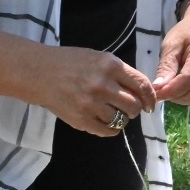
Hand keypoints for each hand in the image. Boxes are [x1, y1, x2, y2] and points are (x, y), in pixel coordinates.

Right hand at [32, 45, 156, 136]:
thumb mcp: (99, 58)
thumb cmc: (71, 63)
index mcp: (111, 66)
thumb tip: (143, 91)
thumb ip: (121, 73)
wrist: (39, 72)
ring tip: (111, 112)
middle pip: (133, 106)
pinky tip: (105, 122)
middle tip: (128, 109)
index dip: (150, 98)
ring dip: (120, 118)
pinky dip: (111, 129)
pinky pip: (107, 130)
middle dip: (134, 110)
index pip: (142, 85)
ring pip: (120, 119)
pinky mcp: (81, 118)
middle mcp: (103, 84)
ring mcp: (91, 103)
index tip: (150, 105)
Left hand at [152, 1, 189, 105]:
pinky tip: (182, 87)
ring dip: (181, 98)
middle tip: (161, 90)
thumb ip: (166, 66)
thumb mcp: (171, 44)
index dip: (170, 90)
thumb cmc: (187, 34)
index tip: (155, 93)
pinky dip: (189, 97)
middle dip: (174, 96)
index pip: (188, 80)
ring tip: (171, 87)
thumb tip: (158, 88)